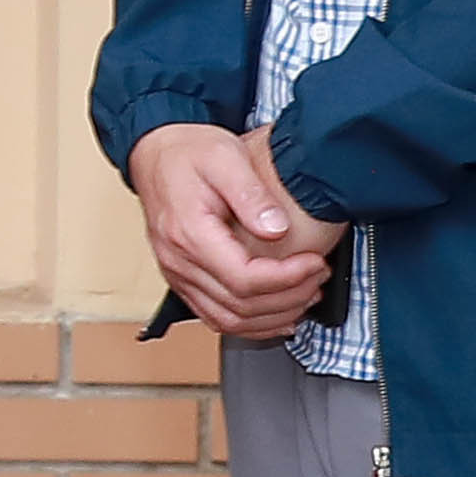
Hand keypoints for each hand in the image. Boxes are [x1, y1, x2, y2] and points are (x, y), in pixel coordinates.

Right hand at [133, 119, 343, 345]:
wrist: (156, 154)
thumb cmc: (188, 152)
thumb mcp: (225, 157)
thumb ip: (252, 194)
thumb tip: (277, 228)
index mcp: (190, 233)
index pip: (244, 279)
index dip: (287, 278)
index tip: (315, 262)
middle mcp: (179, 262)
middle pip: (239, 306)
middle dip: (289, 298)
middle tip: (319, 277)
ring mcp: (178, 275)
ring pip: (228, 320)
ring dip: (273, 318)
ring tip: (306, 296)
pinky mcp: (182, 279)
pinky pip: (216, 317)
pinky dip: (251, 324)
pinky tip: (277, 315)